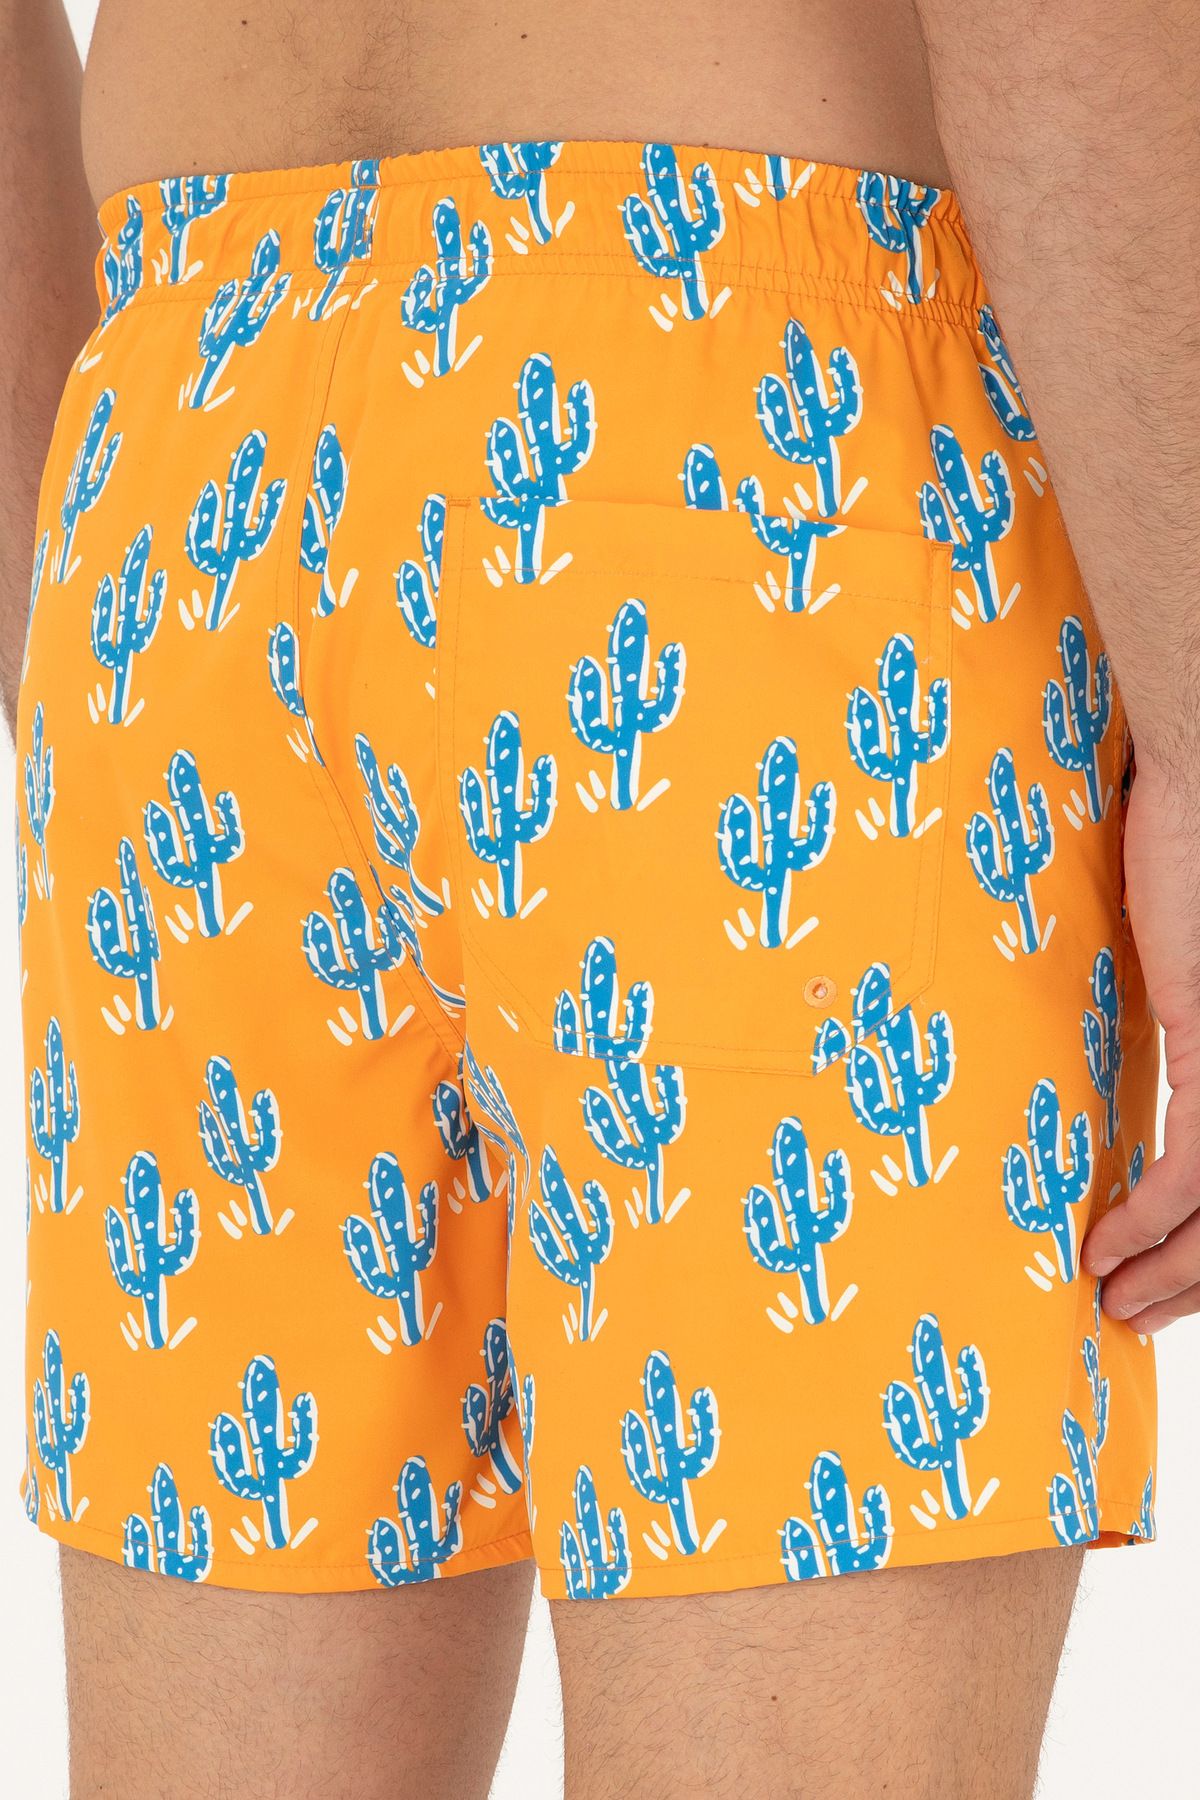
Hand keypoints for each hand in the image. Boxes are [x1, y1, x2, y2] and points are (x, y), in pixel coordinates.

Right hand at [1080, 752, 1199, 1330]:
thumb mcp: (1191, 961)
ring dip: (1173, 1270)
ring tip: (1115, 1303)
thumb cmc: (1193, 848)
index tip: (1163, 1276)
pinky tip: (1109, 1243)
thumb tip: (1145, 1068)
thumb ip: (1187, 1025)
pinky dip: (1151, 1215)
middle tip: (1136, 1316)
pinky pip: (1198, 1163)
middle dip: (1193, 1279)